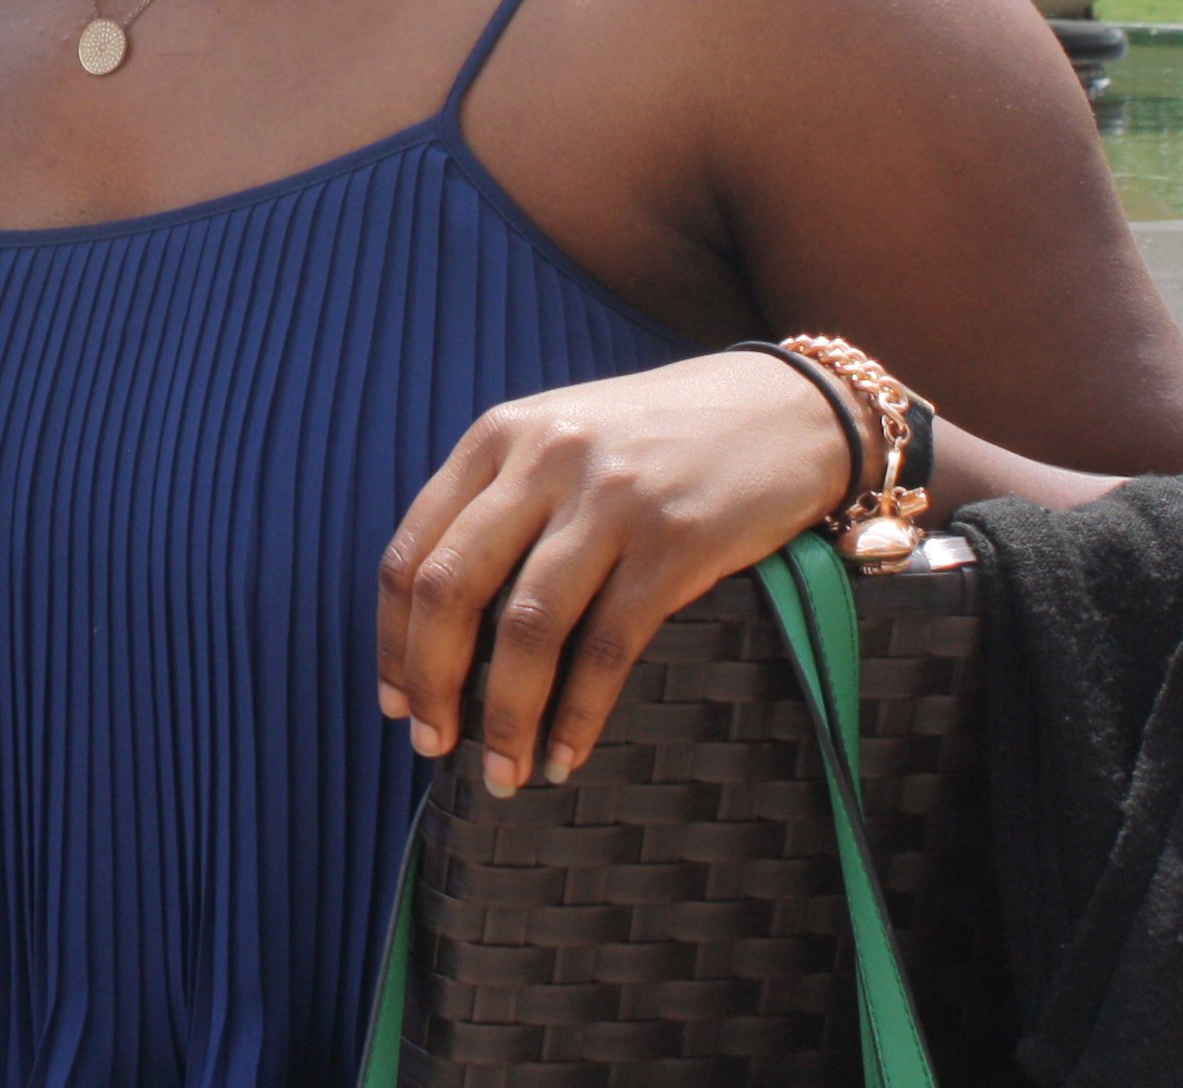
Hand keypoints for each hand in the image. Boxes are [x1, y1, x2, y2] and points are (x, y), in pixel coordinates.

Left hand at [377, 352, 853, 796]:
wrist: (790, 409)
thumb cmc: (665, 436)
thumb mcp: (565, 437)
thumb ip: (504, 500)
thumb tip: (444, 617)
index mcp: (500, 436)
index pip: (413, 549)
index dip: (392, 638)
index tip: (395, 701)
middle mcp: (544, 460)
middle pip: (450, 589)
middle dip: (431, 682)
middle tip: (432, 744)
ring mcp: (610, 501)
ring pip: (526, 628)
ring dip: (505, 717)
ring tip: (503, 773)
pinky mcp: (675, 543)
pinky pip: (607, 646)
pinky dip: (578, 714)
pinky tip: (566, 755)